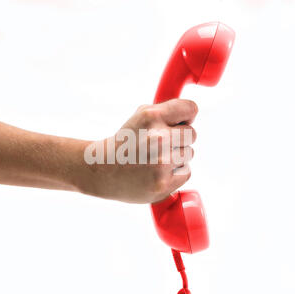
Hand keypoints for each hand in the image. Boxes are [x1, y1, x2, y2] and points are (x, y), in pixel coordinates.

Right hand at [79, 99, 197, 202]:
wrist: (102, 170)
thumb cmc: (126, 142)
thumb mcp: (140, 117)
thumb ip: (166, 112)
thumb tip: (191, 115)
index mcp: (151, 116)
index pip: (190, 108)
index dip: (186, 116)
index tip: (179, 123)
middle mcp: (158, 138)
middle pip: (192, 134)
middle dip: (180, 138)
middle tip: (161, 144)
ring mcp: (161, 162)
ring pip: (189, 154)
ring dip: (177, 157)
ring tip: (154, 159)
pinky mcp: (163, 183)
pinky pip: (186, 172)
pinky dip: (175, 173)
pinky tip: (156, 172)